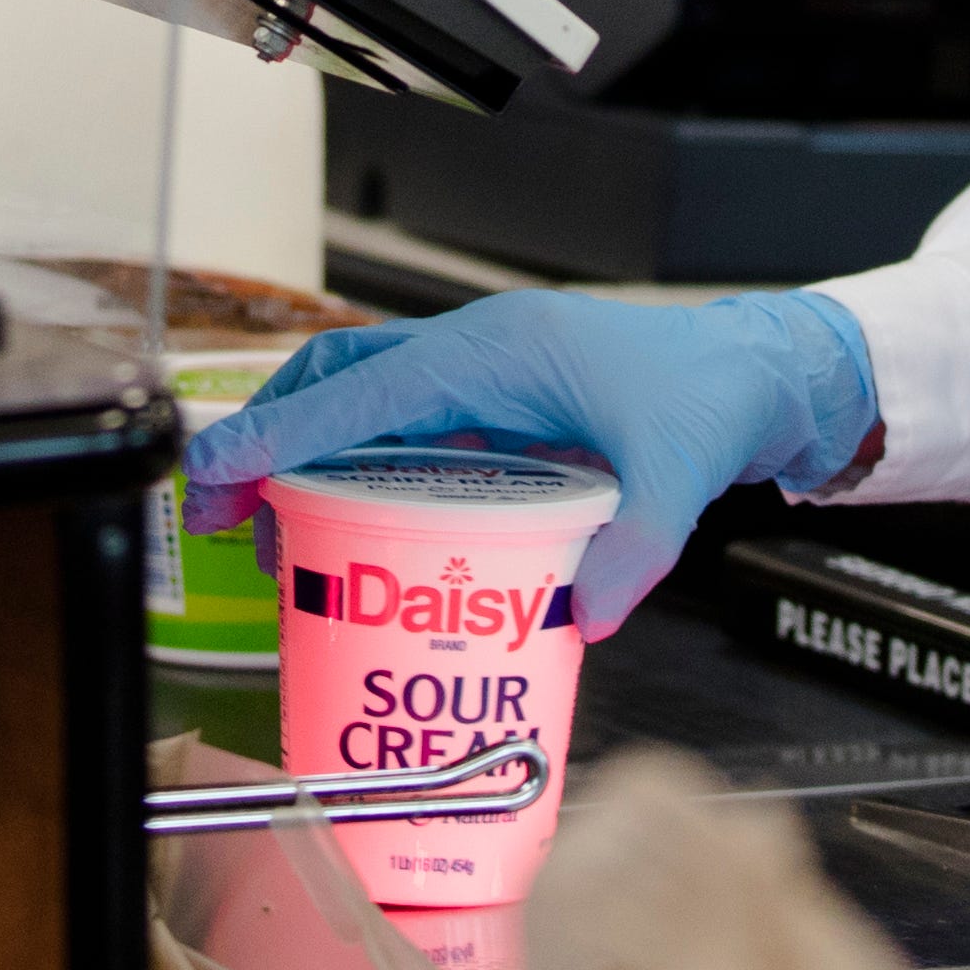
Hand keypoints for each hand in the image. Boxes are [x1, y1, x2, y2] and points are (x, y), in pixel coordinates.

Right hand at [180, 290, 878, 636]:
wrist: (753, 367)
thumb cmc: (709, 394)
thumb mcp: (679, 476)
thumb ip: (635, 549)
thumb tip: (585, 619)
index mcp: (496, 352)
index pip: (360, 392)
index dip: (279, 433)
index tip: (215, 471)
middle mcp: (474, 350)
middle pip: (336, 380)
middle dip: (266, 438)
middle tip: (215, 510)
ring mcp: (479, 370)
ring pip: (360, 397)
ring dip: (303, 451)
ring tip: (266, 532)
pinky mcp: (492, 399)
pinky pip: (399, 422)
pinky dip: (353, 461)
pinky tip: (344, 520)